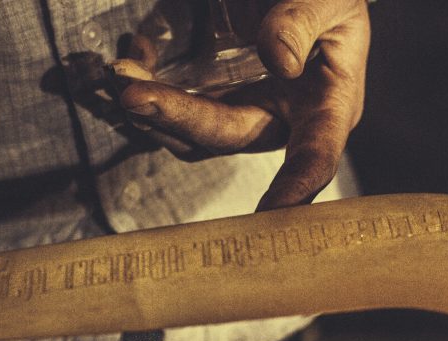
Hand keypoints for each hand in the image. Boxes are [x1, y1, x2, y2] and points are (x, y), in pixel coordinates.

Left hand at [119, 0, 369, 210]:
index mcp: (325, 108)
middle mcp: (279, 121)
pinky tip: (136, 50)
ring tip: (118, 73)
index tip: (273, 213)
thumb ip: (306, 21)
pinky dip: (149, 87)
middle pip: (226, 137)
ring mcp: (242, 113)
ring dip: (151, 109)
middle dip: (178, 118)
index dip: (295, 187)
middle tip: (132, 94)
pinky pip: (176, 111)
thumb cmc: (328, 0)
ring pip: (191, 133)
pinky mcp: (215, 100)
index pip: (314, 156)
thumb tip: (278, 61)